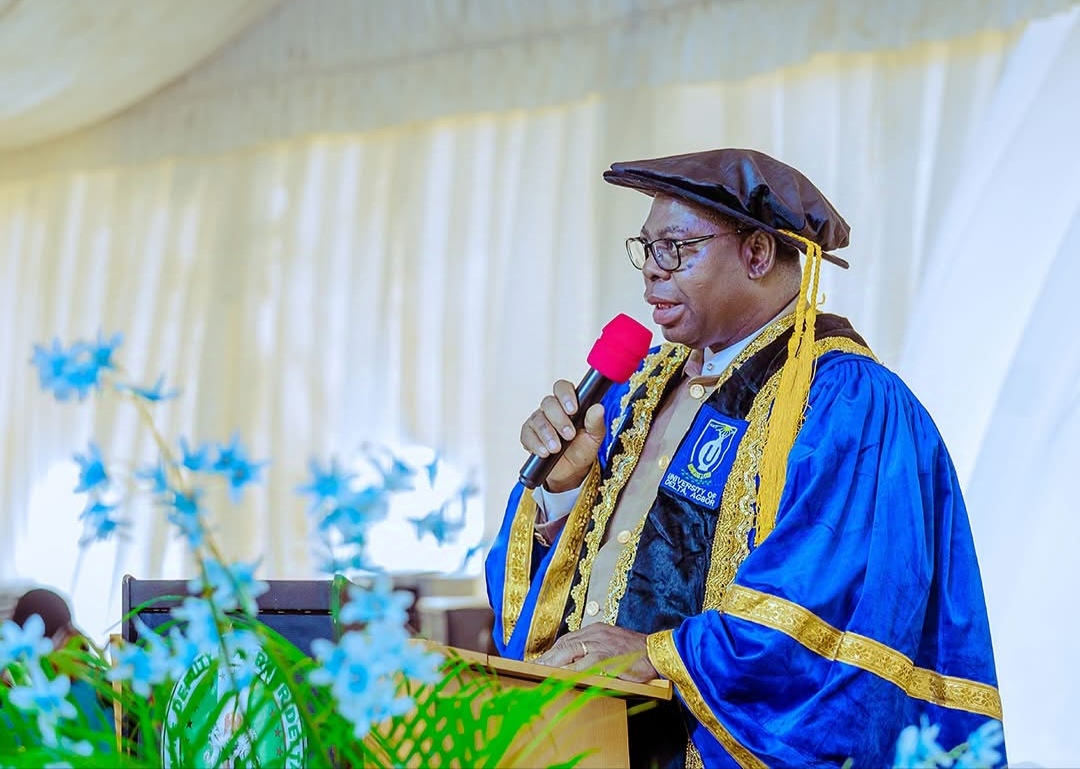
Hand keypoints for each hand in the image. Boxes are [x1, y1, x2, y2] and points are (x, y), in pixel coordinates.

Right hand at [520, 380, 606, 491]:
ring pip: (538, 419)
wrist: (571, 470)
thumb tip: (598, 408)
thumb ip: (595, 422)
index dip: (565, 395)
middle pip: (549, 403)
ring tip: (556, 449)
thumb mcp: (594, 437)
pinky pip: (527, 434)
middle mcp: (551, 409)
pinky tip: (544, 453)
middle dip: (559, 419)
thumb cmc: (583, 448)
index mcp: (568, 403)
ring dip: (548, 434)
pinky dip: (536, 444)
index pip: (562, 387)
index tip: (573, 410)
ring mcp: (538, 420)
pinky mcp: (528, 435)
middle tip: (569, 435)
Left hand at [533, 625, 658, 682]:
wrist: (660, 652)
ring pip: (569, 651)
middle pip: (564, 644)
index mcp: (596, 630)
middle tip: (532, 668)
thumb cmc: (639, 654)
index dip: (553, 652)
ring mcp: (600, 643)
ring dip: (552, 664)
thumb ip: (597, 651)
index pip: (568, 640)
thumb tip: (577, 664)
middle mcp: (595, 633)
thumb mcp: (614, 646)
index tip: (540, 662)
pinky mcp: (606, 655)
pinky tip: (559, 678)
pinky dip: (569, 670)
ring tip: (539, 674)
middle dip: (547, 657)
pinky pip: (583, 664)